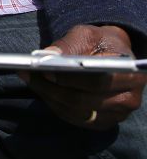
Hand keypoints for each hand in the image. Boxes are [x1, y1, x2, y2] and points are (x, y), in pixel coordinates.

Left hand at [19, 25, 145, 128]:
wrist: (112, 57)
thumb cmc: (100, 44)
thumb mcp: (86, 35)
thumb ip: (68, 45)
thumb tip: (46, 56)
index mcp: (129, 75)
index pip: (98, 83)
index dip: (70, 79)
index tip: (45, 71)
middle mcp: (128, 100)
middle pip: (84, 101)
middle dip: (52, 89)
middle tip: (29, 75)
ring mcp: (116, 115)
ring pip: (76, 112)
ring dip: (49, 97)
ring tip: (30, 80)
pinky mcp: (102, 123)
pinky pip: (74, 118)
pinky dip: (54, 105)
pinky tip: (41, 90)